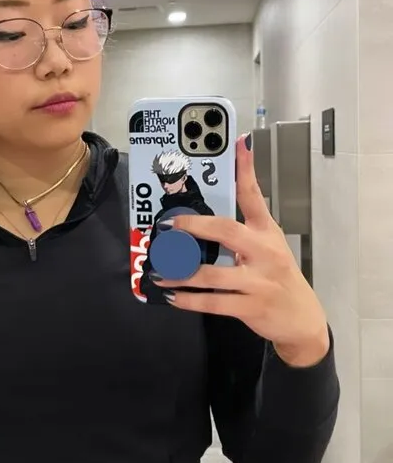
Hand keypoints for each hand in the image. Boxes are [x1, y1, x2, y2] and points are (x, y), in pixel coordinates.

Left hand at [154, 135, 329, 367]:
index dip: (246, 169)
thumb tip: (206, 219)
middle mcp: (265, 252)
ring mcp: (259, 281)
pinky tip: (173, 296)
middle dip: (193, 226)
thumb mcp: (269, 248)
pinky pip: (213, 302)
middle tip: (168, 225)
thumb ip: (244, 232)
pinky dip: (189, 300)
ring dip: (180, 273)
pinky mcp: (251, 307)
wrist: (302, 319)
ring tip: (159, 271)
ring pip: (212, 274)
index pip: (254, 196)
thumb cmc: (278, 278)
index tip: (239, 142)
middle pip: (226, 230)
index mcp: (267, 233)